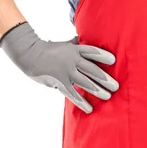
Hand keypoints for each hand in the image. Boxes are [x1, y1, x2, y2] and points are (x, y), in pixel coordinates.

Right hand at [0, 22, 118, 112]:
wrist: (30, 54)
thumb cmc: (50, 49)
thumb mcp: (65, 43)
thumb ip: (77, 43)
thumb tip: (86, 39)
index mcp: (75, 49)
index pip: (92, 51)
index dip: (102, 56)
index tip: (114, 60)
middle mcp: (72, 60)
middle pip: (92, 69)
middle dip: (105, 78)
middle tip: (116, 86)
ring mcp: (66, 72)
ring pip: (85, 82)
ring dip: (97, 90)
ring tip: (108, 96)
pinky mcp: (59, 82)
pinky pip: (72, 94)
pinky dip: (82, 101)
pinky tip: (90, 108)